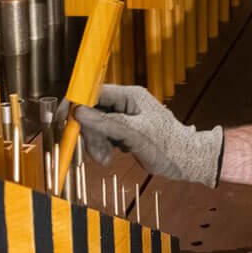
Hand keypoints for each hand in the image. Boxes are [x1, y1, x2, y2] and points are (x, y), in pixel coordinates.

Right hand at [69, 85, 223, 186]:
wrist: (188, 161)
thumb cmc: (169, 146)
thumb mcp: (135, 134)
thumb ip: (107, 123)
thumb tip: (78, 111)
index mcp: (130, 95)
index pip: (94, 91)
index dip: (76, 103)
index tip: (64, 120)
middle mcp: (126, 103)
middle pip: (92, 110)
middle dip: (89, 132)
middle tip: (96, 153)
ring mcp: (125, 116)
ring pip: (96, 125)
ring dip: (96, 143)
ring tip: (106, 159)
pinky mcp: (125, 130)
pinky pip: (104, 134)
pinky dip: (103, 146)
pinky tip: (112, 156)